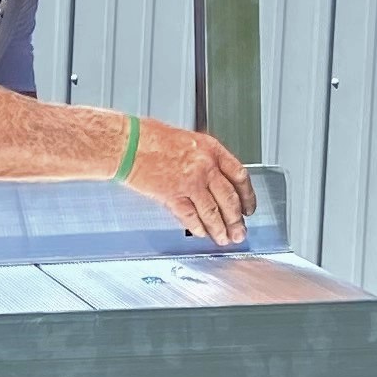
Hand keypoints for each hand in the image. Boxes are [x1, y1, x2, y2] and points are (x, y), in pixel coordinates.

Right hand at [128, 119, 255, 245]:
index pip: (239, 175)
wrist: (127, 143)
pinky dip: (198, 228)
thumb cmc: (148, 137)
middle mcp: (205, 166)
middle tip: (239, 231)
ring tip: (224, 239)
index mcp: (211, 149)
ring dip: (220, 229)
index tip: (248, 206)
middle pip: (229, 198)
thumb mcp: (186, 141)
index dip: (247, 195)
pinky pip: (191, 217)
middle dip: (236, 219)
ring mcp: (190, 182)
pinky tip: (202, 233)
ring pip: (213, 212)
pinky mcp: (172, 195)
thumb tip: (211, 178)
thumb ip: (201, 159)